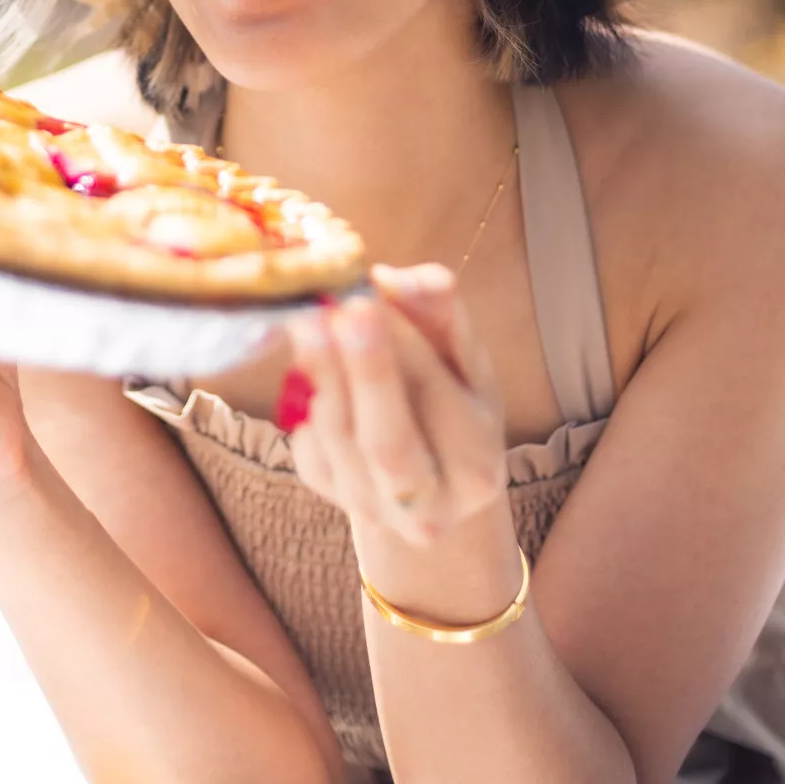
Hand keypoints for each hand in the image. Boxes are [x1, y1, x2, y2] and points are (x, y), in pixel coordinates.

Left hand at [279, 263, 508, 548]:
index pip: (437, 401)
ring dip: (319, 371)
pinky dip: (308, 394)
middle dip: (362, 373)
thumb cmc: (454, 407)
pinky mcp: (327, 492)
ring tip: (308, 317)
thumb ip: (441, 312)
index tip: (371, 294)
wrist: (429, 486)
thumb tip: (391, 278)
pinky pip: (308, 440)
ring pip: (337, 438)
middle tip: (336, 311)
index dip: (401, 346)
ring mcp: (370, 505)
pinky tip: (314, 357)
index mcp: (476, 468)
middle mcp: (426, 505)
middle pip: (388, 443)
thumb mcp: (466, 361)